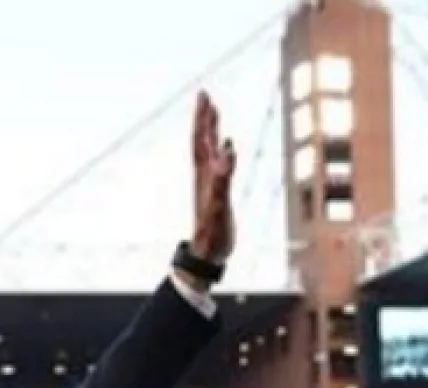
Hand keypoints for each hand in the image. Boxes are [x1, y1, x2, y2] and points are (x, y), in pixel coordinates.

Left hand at [190, 91, 235, 264]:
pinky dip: (222, 151)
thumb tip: (226, 152)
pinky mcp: (217, 191)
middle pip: (201, 140)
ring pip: (208, 150)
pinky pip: (218, 164)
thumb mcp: (218, 204)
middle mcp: (204, 175)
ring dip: (211, 130)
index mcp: (203, 174)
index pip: (201, 139)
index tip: (204, 96)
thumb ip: (222, 178)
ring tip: (214, 113)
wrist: (207, 252)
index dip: (202, 118)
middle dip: (203, 117)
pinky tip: (226, 147)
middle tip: (205, 95)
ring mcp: (209, 182)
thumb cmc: (212, 231)